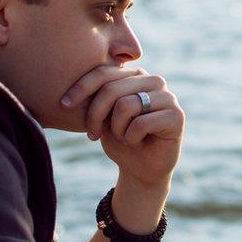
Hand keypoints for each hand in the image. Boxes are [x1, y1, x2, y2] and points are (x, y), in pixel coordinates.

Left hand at [61, 66, 183, 187]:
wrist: (142, 169)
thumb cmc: (121, 139)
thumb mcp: (102, 116)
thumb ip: (97, 96)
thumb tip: (73, 79)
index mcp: (135, 75)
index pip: (104, 72)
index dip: (81, 87)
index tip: (64, 105)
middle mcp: (153, 80)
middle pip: (111, 89)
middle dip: (95, 115)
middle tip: (92, 134)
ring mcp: (168, 96)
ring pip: (125, 106)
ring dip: (116, 129)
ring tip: (122, 137)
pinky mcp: (177, 116)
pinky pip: (141, 123)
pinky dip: (131, 138)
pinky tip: (136, 141)